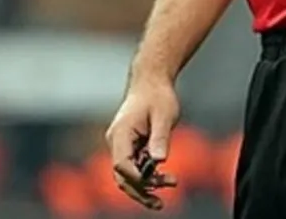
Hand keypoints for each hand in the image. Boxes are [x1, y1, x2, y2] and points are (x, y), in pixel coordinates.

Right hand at [105, 76, 180, 210]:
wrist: (152, 80)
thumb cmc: (158, 95)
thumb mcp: (164, 115)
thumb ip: (160, 138)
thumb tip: (159, 161)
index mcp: (120, 134)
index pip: (121, 165)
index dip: (136, 178)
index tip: (155, 184)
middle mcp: (116, 141)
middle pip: (121, 176)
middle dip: (140, 191)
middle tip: (159, 204)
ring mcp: (121, 144)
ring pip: (128, 174)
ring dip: (146, 184)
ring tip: (168, 189)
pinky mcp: (129, 145)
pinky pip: (135, 166)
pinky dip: (147, 174)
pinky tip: (164, 178)